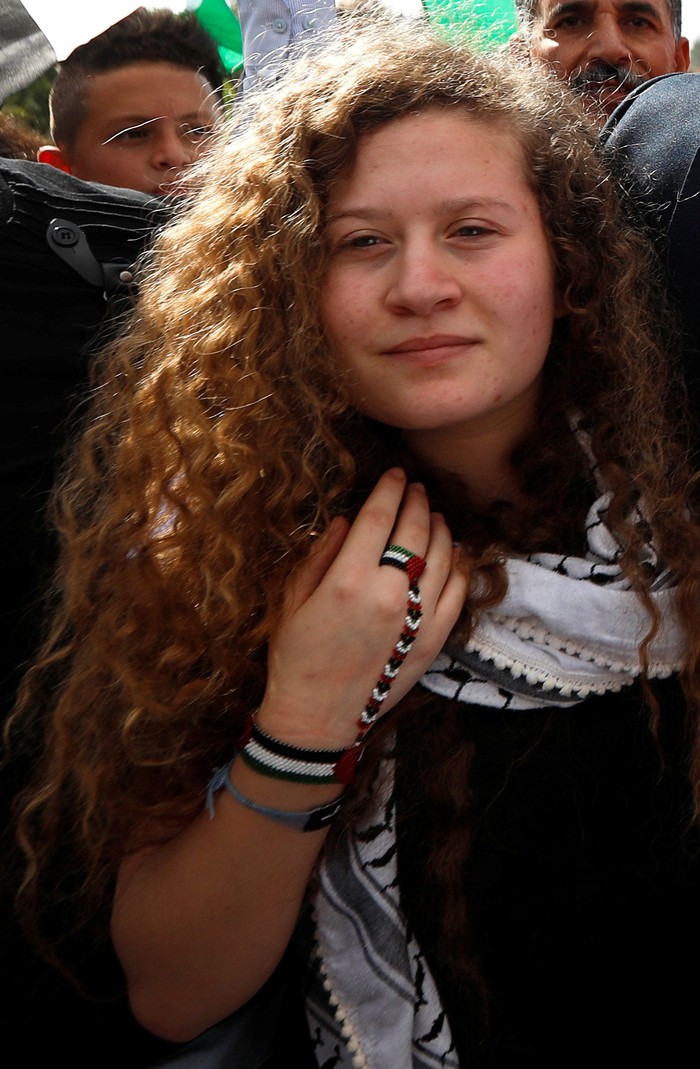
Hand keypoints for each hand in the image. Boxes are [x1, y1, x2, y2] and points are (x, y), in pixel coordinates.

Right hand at [258, 468, 466, 747]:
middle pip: (415, 530)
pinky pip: (458, 592)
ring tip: (434, 515)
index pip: (379, 517)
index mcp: (348, 581)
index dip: (389, 489)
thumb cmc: (296, 657)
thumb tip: (350, 520)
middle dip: (417, 501)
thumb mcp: (293, 599)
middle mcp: (389, 594)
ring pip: (443, 556)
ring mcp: (417, 618)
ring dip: (440, 528)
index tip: (394, 474)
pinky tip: (453, 552)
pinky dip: (459, 565)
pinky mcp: (434, 641)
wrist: (317, 718)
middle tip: (416, 488)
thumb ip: (322, 555)